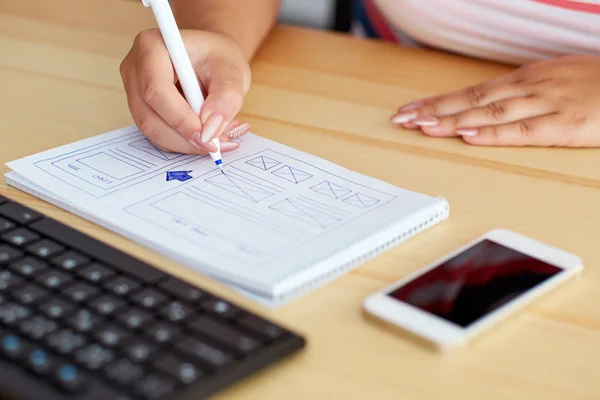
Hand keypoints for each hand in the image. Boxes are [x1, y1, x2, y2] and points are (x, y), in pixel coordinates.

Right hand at [119, 28, 251, 153]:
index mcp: (151, 47)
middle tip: (220, 145)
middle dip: (186, 138)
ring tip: (220, 139)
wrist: (213, 58)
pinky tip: (208, 136)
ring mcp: (135, 92)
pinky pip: (159, 136)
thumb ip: (225, 99)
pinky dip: (185, 143)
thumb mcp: (232, 71)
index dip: (181, 120)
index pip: (156, 90)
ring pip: (153, 132)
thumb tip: (210, 130)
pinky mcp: (143, 111)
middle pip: (149, 116)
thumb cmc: (219, 57)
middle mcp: (135, 69)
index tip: (208, 139)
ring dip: (188, 144)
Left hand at [391, 55, 599, 146]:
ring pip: (490, 113)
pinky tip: (469, 137)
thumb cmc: (596, 84)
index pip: (471, 92)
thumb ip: (521, 92)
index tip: (410, 110)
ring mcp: (546, 104)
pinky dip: (494, 134)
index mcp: (525, 78)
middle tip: (402, 119)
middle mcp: (528, 88)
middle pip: (472, 100)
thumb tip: (488, 104)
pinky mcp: (565, 124)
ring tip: (423, 128)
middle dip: (434, 110)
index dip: (438, 102)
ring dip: (454, 121)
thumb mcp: (553, 80)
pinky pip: (524, 130)